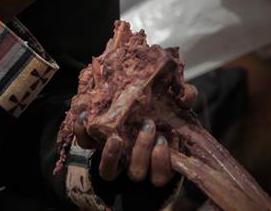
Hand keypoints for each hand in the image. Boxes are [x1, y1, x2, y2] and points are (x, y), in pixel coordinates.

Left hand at [73, 84, 197, 186]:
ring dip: (111, 155)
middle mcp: (134, 164)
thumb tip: (187, 94)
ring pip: (109, 172)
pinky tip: (85, 117)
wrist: (132, 104)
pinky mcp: (94, 144)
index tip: (163, 139)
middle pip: (137, 172)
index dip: (161, 163)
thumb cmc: (159, 111)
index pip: (161, 176)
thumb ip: (184, 98)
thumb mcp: (175, 104)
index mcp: (157, 161)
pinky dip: (82, 132)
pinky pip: (85, 145)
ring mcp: (113, 157)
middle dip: (142, 151)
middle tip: (148, 125)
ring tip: (116, 137)